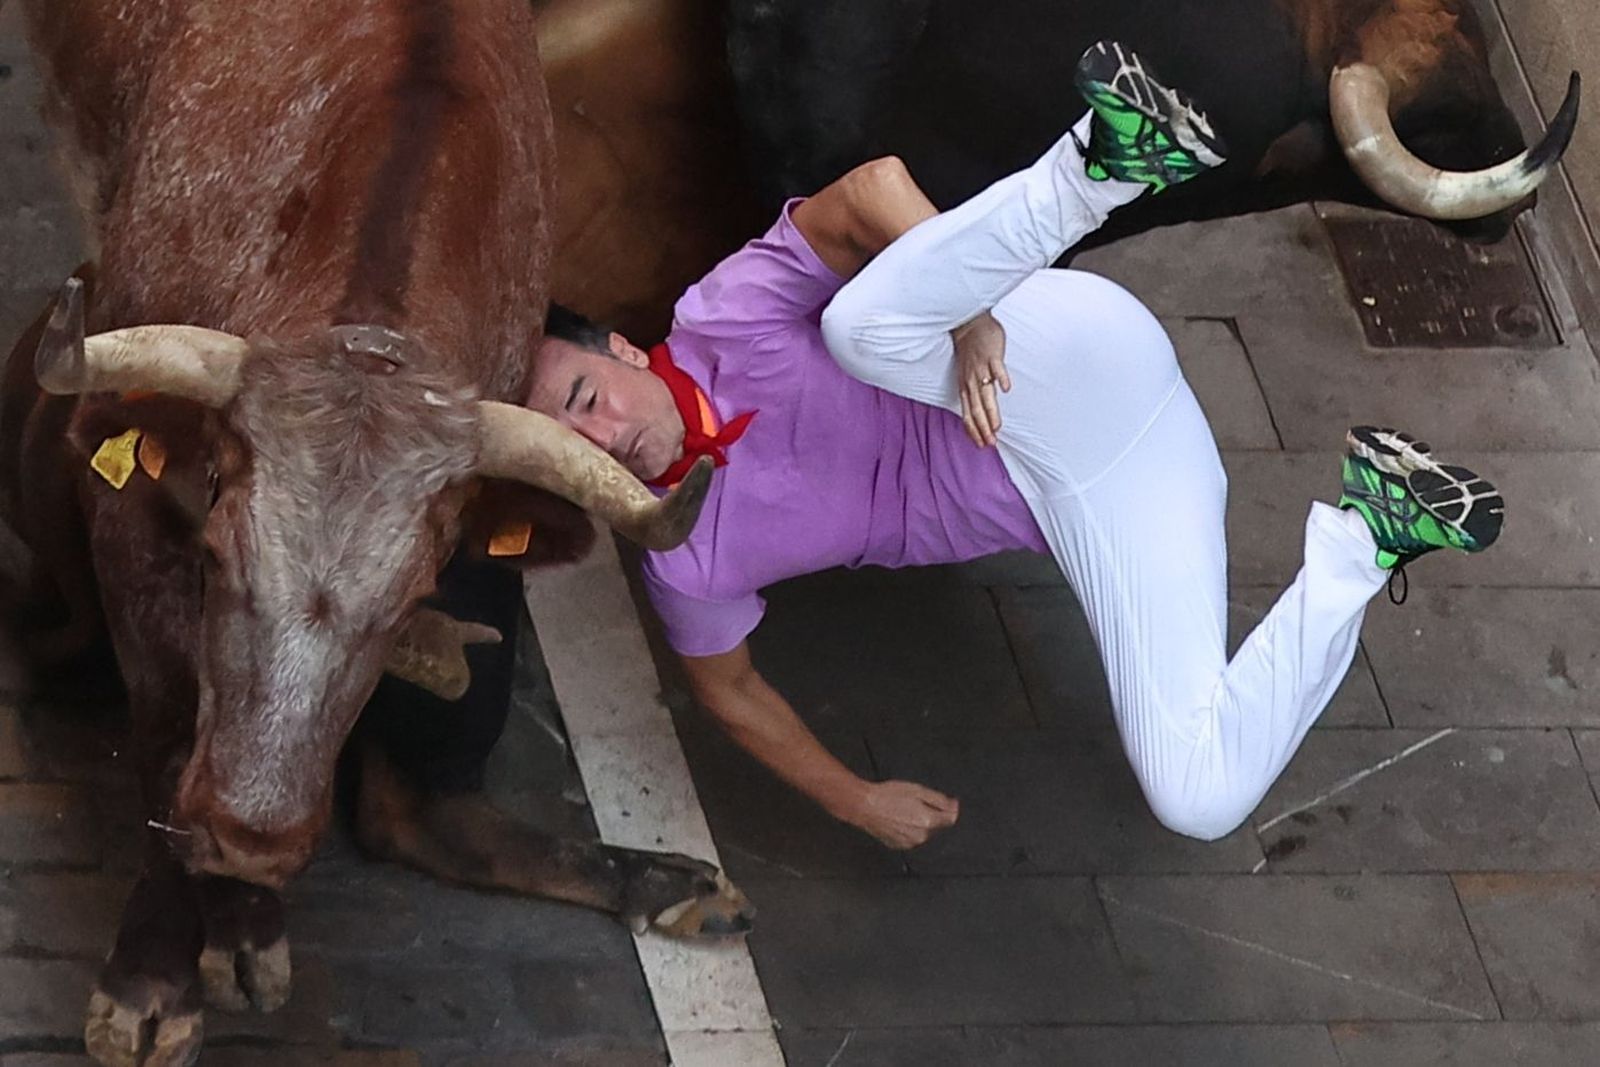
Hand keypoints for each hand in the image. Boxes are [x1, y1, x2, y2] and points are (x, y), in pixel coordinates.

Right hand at [849, 779, 959, 849]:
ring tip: (903, 810)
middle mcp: (921, 836)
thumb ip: (940, 800)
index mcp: (928, 822)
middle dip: (932, 814)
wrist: (864, 806)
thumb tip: (954, 806)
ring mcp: (909, 843)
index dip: (950, 808)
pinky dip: (908, 829)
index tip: (947, 802)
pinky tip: (898, 818)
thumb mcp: (918, 790)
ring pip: (923, 832)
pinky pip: (911, 837)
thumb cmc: (887, 796)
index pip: (951, 819)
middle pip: (937, 825)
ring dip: (919, 822)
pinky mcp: (899, 845)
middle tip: (916, 802)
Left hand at [952, 312, 1009, 447]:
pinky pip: (997, 367)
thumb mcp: (967, 375)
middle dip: (982, 428)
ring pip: (985, 393)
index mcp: (966, 387)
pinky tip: (1006, 388)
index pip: (968, 413)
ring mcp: (982, 368)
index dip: (974, 430)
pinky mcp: (992, 355)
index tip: (981, 445)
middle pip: (976, 408)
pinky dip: (1000, 377)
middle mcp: (972, 381)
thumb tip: (982, 409)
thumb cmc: (970, 351)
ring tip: (997, 427)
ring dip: (991, 411)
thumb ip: (974, 391)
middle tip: (990, 443)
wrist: (969, 325)